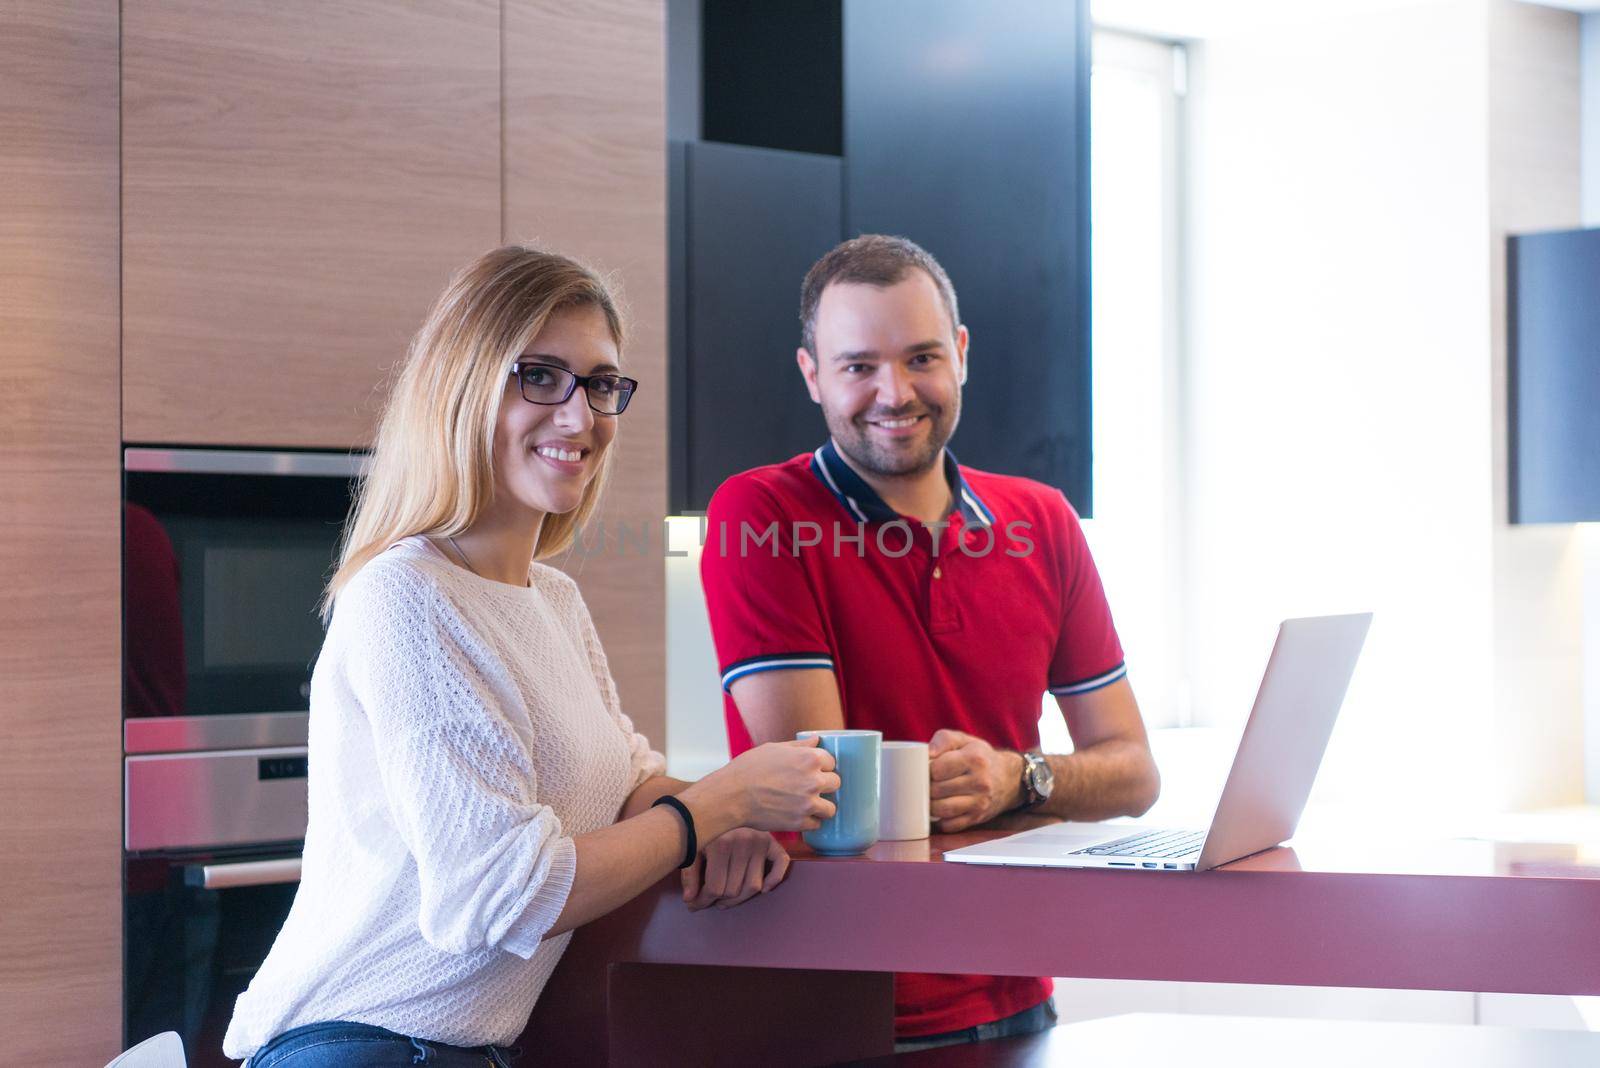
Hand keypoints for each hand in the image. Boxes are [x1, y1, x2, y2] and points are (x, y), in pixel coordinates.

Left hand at [681, 828, 790, 911]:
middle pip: (733, 890)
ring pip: (754, 886)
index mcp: (720, 845)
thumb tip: (690, 900)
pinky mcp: (772, 841)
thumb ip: (689, 874)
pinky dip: (774, 879)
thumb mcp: (691, 847)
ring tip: (726, 898)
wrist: (724, 802)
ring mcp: (759, 842)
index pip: (715, 888)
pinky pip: (780, 864)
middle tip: (709, 901)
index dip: (702, 902)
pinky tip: (763, 889)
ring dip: (740, 899)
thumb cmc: (704, 828)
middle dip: (718, 901)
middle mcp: (742, 843)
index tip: (694, 905)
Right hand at [686, 737, 839, 833]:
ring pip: (830, 808)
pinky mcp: (800, 822)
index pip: (832, 762)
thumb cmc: (749, 768)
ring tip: (806, 804)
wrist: (731, 795)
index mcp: (809, 759)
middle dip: (825, 785)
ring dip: (821, 806)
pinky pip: (816, 824)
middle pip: (836, 783)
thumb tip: (816, 740)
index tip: (813, 770)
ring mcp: (808, 803)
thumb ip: (799, 746)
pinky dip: (808, 821)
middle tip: (810, 787)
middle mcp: (813, 780)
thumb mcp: (774, 749)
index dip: (822, 766)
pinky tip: (796, 815)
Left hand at [928, 729, 1024, 832]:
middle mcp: (980, 782)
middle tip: (926, 783)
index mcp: (974, 759)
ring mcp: (980, 802)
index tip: (927, 769)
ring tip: (930, 796)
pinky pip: (950, 825)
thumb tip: (927, 754)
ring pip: (942, 810)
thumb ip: (943, 740)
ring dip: (930, 805)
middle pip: (937, 790)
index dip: (927, 770)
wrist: (1008, 778)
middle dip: (926, 787)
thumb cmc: (979, 757)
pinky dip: (940, 819)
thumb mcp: (964, 740)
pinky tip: (940, 809)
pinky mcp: (977, 817)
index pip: (937, 769)